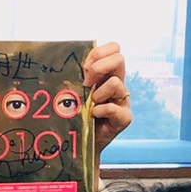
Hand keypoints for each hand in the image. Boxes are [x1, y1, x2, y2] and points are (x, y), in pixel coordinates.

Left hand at [84, 42, 131, 156]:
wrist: (81, 142)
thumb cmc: (75, 114)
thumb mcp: (74, 90)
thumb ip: (76, 75)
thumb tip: (66, 62)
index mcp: (106, 73)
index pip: (114, 49)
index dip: (99, 53)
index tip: (84, 67)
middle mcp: (117, 83)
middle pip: (119, 58)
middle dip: (100, 67)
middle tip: (87, 82)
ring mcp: (122, 100)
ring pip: (116, 83)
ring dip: (98, 93)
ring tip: (90, 105)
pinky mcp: (124, 117)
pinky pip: (114, 108)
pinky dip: (100, 110)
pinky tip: (93, 115)